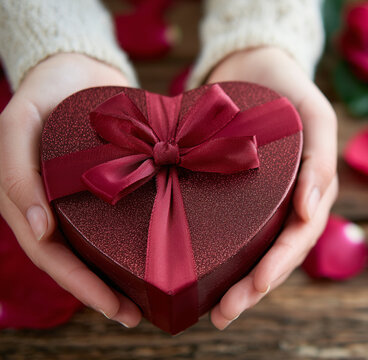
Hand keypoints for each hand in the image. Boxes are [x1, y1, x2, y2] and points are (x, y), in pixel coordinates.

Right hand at [0, 53, 140, 327]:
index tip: (116, 307)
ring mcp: (87, 199)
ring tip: (154, 297)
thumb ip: (17, 172)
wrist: (81, 66)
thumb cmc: (45, 91)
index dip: (82, 285)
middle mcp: (58, 207)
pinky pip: (125, 218)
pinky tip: (164, 252)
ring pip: (103, 245)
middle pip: (80, 260)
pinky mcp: (117, 184)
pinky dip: (140, 238)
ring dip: (125, 273)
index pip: (53, 255)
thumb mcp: (19, 122)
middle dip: (106, 292)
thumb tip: (37, 230)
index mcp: (30, 201)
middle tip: (138, 315)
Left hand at [206, 47, 337, 328]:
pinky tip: (202, 274)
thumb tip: (313, 210)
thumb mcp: (315, 113)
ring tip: (213, 311)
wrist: (253, 64)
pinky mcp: (236, 196)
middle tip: (224, 314)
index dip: (279, 265)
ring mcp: (263, 202)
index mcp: (313, 190)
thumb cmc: (289, 88)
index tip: (255, 286)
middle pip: (276, 255)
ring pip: (255, 251)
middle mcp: (290, 203)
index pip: (299, 236)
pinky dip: (220, 256)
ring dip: (238, 284)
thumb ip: (321, 158)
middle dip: (254, 288)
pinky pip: (232, 230)